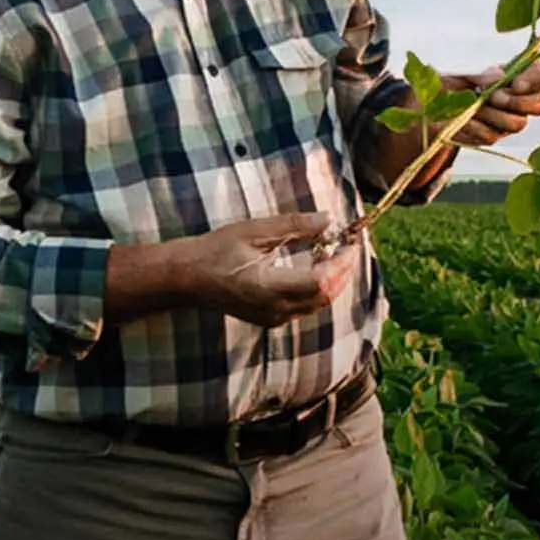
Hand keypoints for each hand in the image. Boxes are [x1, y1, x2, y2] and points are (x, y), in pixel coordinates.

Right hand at [123, 212, 355, 324]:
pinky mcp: (270, 319)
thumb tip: (328, 220)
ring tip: (335, 253)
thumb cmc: (216, 250)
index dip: (342, 264)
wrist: (187, 277)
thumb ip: (294, 226)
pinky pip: (304, 307)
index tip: (351, 242)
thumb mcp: (254, 231)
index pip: (321, 282)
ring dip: (332, 281)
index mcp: (269, 288)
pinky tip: (316, 266)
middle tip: (350, 247)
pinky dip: (317, 289)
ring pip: (316, 305)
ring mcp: (272, 318)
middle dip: (343, 273)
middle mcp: (274, 310)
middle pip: (324, 297)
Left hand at [432, 61, 539, 152]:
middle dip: (519, 101)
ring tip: (475, 105)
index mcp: (515, 74)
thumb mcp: (462, 69)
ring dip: (494, 114)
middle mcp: (518, 98)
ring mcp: (507, 118)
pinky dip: (475, 125)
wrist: (431, 100)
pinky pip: (491, 135)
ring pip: (518, 123)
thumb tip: (500, 76)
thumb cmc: (451, 77)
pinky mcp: (492, 135)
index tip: (515, 83)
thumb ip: (482, 73)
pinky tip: (464, 117)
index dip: (533, 81)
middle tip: (495, 96)